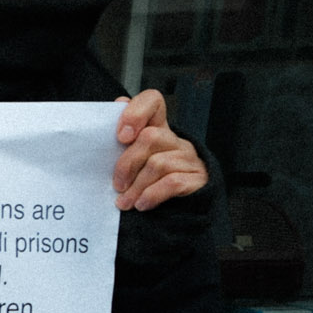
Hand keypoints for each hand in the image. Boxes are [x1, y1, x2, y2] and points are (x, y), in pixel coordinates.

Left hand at [112, 90, 207, 211]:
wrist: (181, 211)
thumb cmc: (145, 184)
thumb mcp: (130, 164)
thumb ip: (119, 146)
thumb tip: (113, 112)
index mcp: (156, 130)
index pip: (152, 101)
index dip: (136, 112)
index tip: (121, 137)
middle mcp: (175, 140)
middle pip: (150, 137)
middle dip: (127, 164)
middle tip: (117, 185)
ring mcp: (189, 159)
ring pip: (158, 163)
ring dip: (136, 186)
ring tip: (124, 202)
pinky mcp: (198, 179)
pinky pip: (172, 182)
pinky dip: (152, 195)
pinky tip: (142, 205)